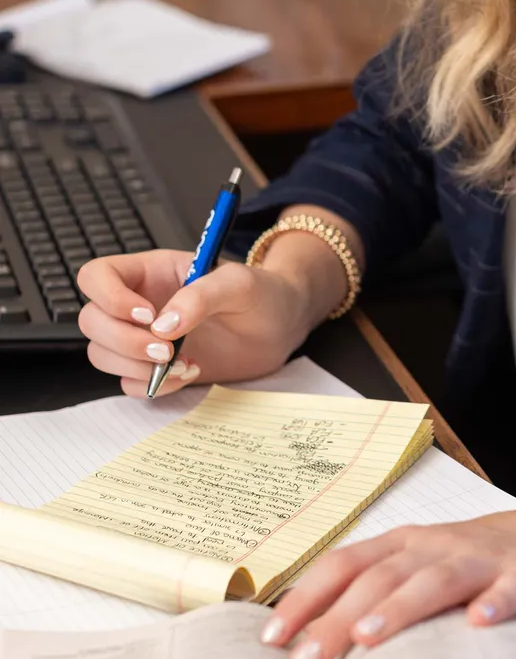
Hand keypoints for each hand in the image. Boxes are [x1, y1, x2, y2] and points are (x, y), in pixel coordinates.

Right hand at [76, 248, 311, 397]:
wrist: (281, 328)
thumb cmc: (262, 294)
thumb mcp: (240, 283)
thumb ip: (201, 296)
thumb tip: (164, 325)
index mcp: (150, 272)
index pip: (95, 276)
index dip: (108, 297)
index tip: (147, 315)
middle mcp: (139, 304)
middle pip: (91, 321)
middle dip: (124, 341)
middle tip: (167, 349)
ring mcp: (144, 338)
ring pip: (102, 354)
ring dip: (135, 367)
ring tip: (181, 362)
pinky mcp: (156, 368)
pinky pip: (128, 383)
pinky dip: (151, 386)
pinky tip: (188, 373)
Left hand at [260, 506, 515, 658]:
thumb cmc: (479, 564)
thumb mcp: (422, 570)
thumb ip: (377, 597)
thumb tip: (311, 649)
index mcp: (403, 546)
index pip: (343, 566)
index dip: (305, 599)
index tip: (270, 640)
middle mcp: (435, 548)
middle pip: (380, 578)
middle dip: (339, 618)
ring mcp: (482, 560)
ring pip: (435, 580)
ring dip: (400, 607)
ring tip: (371, 637)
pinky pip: (510, 590)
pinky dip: (494, 604)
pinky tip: (479, 625)